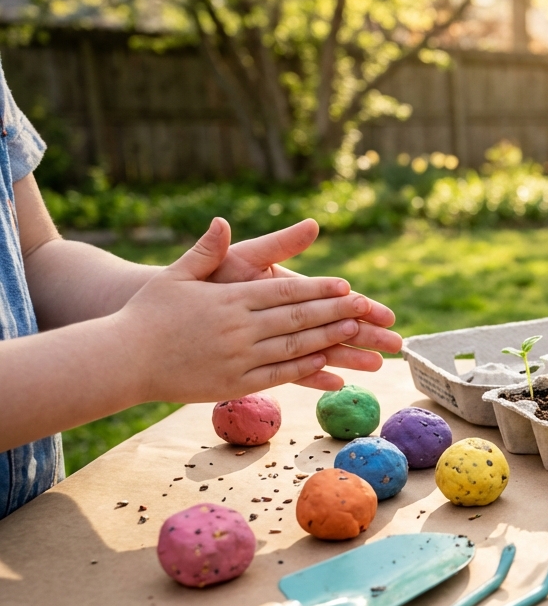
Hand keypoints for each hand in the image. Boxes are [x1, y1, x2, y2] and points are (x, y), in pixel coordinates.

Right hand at [114, 218, 375, 402]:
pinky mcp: (233, 384)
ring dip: (329, 340)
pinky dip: (306, 371)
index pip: (285, 291)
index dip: (318, 289)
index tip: (345, 286)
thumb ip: (205, 250)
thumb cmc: (147, 314)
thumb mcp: (175, 275)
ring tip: (357, 333)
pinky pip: (278, 376)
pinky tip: (329, 366)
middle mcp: (238, 328)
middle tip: (367, 309)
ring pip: (294, 348)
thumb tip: (222, 222)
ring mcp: (238, 358)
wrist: (122, 358)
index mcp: (229, 299)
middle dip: (336, 313)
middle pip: (297, 318)